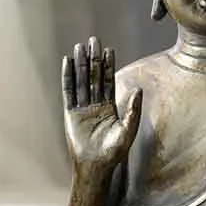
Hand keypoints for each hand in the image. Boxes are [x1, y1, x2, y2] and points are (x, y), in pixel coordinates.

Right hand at [63, 37, 141, 171]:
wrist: (95, 166)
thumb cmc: (113, 152)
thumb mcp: (128, 130)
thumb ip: (133, 110)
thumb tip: (138, 89)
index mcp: (109, 107)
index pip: (108, 81)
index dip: (108, 65)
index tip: (108, 49)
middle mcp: (95, 105)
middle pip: (94, 77)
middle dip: (94, 59)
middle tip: (93, 40)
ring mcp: (82, 108)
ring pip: (81, 81)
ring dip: (81, 64)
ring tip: (80, 46)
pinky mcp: (70, 113)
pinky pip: (69, 91)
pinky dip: (68, 77)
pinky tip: (68, 63)